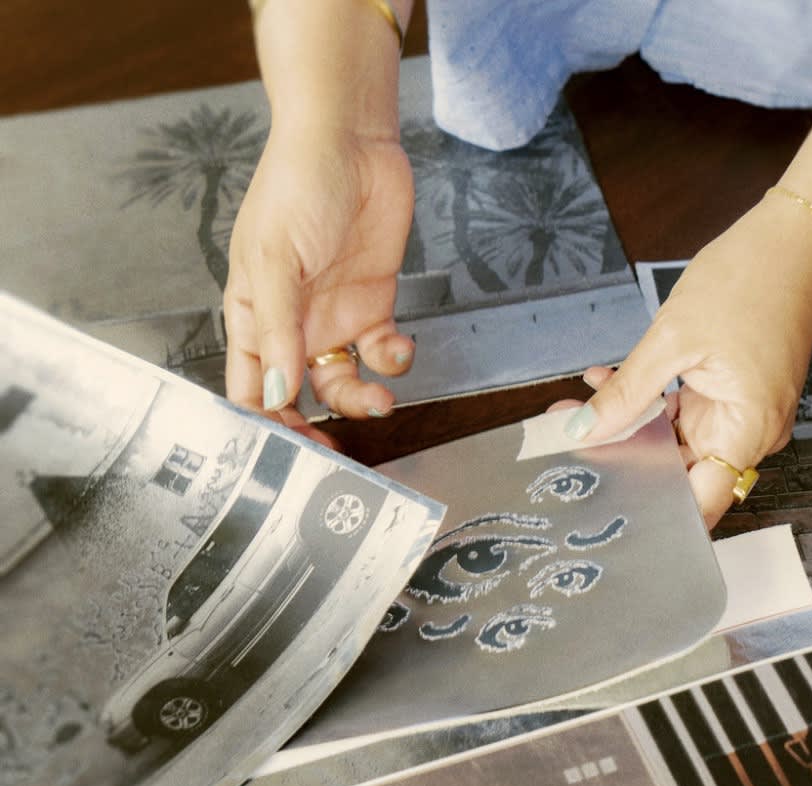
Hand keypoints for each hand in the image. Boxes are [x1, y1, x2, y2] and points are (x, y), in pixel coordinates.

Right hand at [224, 121, 414, 423]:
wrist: (352, 143)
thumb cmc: (296, 188)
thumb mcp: (276, 260)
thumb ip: (278, 331)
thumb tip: (277, 393)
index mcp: (254, 318)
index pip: (250, 388)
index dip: (264, 426)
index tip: (286, 454)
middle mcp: (293, 326)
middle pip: (297, 397)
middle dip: (315, 428)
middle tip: (335, 453)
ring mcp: (334, 318)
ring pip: (343, 383)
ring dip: (362, 401)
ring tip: (379, 400)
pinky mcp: (374, 306)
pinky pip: (382, 352)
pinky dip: (393, 360)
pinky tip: (398, 348)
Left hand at [562, 197, 811, 527]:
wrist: (789, 239)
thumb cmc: (750, 281)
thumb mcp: (672, 341)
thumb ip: (627, 393)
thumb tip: (587, 428)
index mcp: (748, 429)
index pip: (703, 501)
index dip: (655, 509)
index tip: (607, 501)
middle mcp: (750, 432)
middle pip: (681, 470)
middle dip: (624, 457)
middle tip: (571, 441)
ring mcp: (740, 413)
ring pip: (674, 440)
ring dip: (628, 423)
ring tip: (578, 405)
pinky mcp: (730, 394)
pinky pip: (682, 412)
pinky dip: (648, 400)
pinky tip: (609, 381)